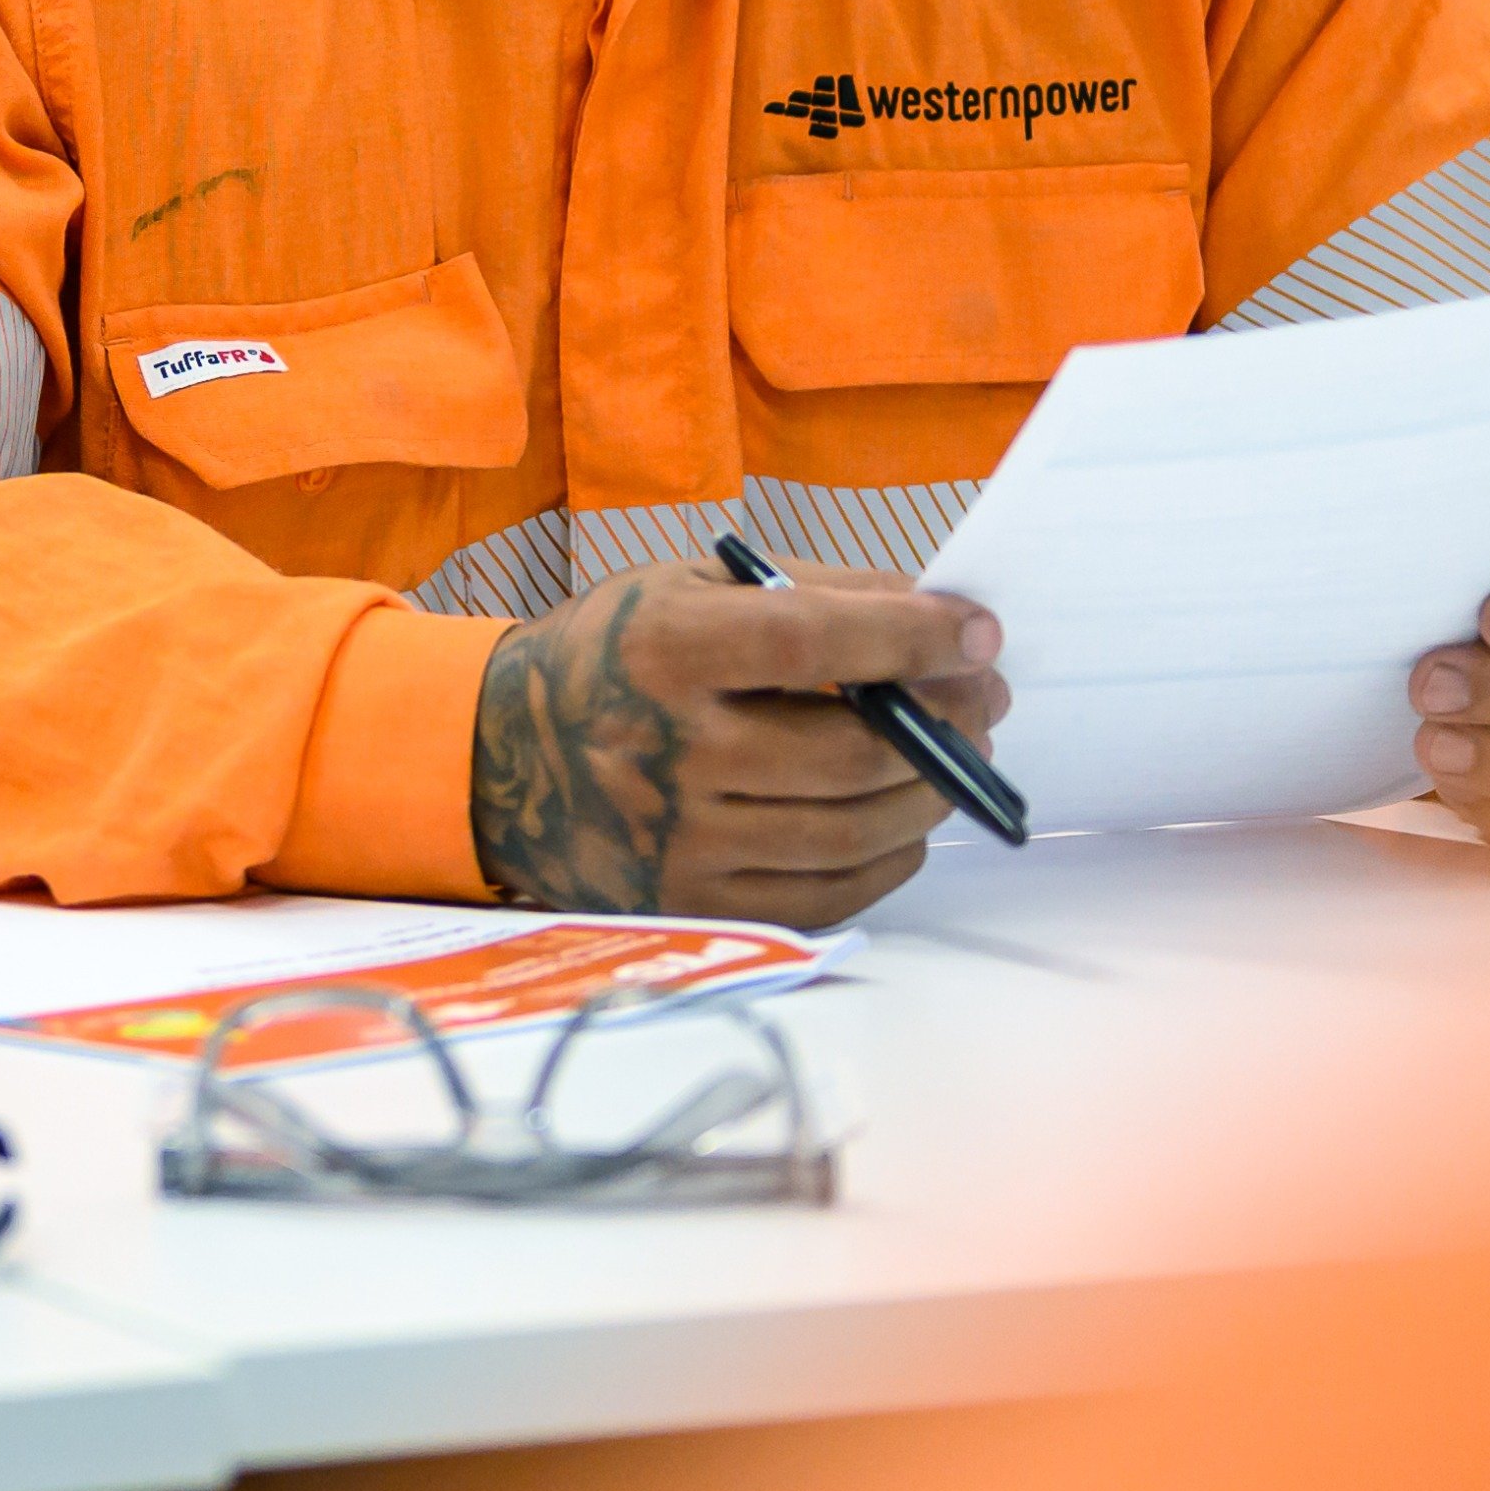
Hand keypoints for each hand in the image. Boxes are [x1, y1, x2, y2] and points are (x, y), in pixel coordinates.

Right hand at [467, 564, 1011, 931]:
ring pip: (850, 833)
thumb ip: (809, 591)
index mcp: (665, 652)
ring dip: (929, 795)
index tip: (978, 633)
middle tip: (986, 702)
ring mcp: (680, 841)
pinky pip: (823, 895)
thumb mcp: (687, 587)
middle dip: (946, 726)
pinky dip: (888, 859)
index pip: (814, 643)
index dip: (912, 638)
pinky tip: (904, 823)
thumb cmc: (615, 655)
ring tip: (957, 760)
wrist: (503, 755)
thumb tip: (933, 613)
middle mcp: (670, 752)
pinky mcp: (691, 903)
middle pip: (850, 755)